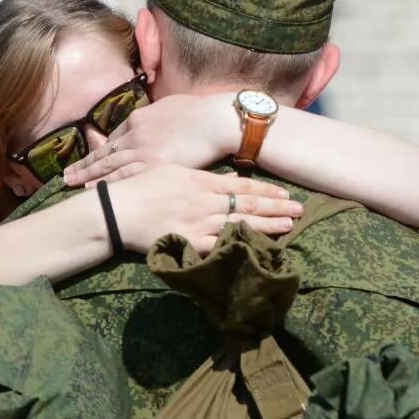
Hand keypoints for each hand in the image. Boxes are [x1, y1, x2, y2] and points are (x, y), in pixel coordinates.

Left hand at [64, 93, 236, 186]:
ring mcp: (142, 152)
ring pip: (109, 166)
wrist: (216, 120)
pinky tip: (94, 191)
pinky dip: (107, 184)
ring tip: (72, 185)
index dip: (98, 150)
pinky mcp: (154, 167)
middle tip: (66, 176)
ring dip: (88, 177)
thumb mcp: (170, 105)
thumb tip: (153, 118)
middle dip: (83, 166)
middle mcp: (134, 135)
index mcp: (138, 119)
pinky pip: (125, 178)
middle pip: (103, 153)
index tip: (86, 159)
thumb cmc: (199, 111)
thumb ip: (156, 115)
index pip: (112, 138)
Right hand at [107, 165, 301, 253]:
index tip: (285, 193)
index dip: (267, 190)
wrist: (118, 211)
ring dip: (268, 226)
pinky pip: (222, 246)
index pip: (243, 185)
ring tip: (289, 226)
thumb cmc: (142, 186)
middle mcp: (206, 202)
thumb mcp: (174, 171)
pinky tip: (258, 247)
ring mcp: (200, 224)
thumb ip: (204, 176)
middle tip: (299, 210)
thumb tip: (231, 179)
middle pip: (249, 205)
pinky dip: (241, 245)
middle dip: (276, 207)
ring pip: (241, 225)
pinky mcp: (191, 244)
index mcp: (202, 181)